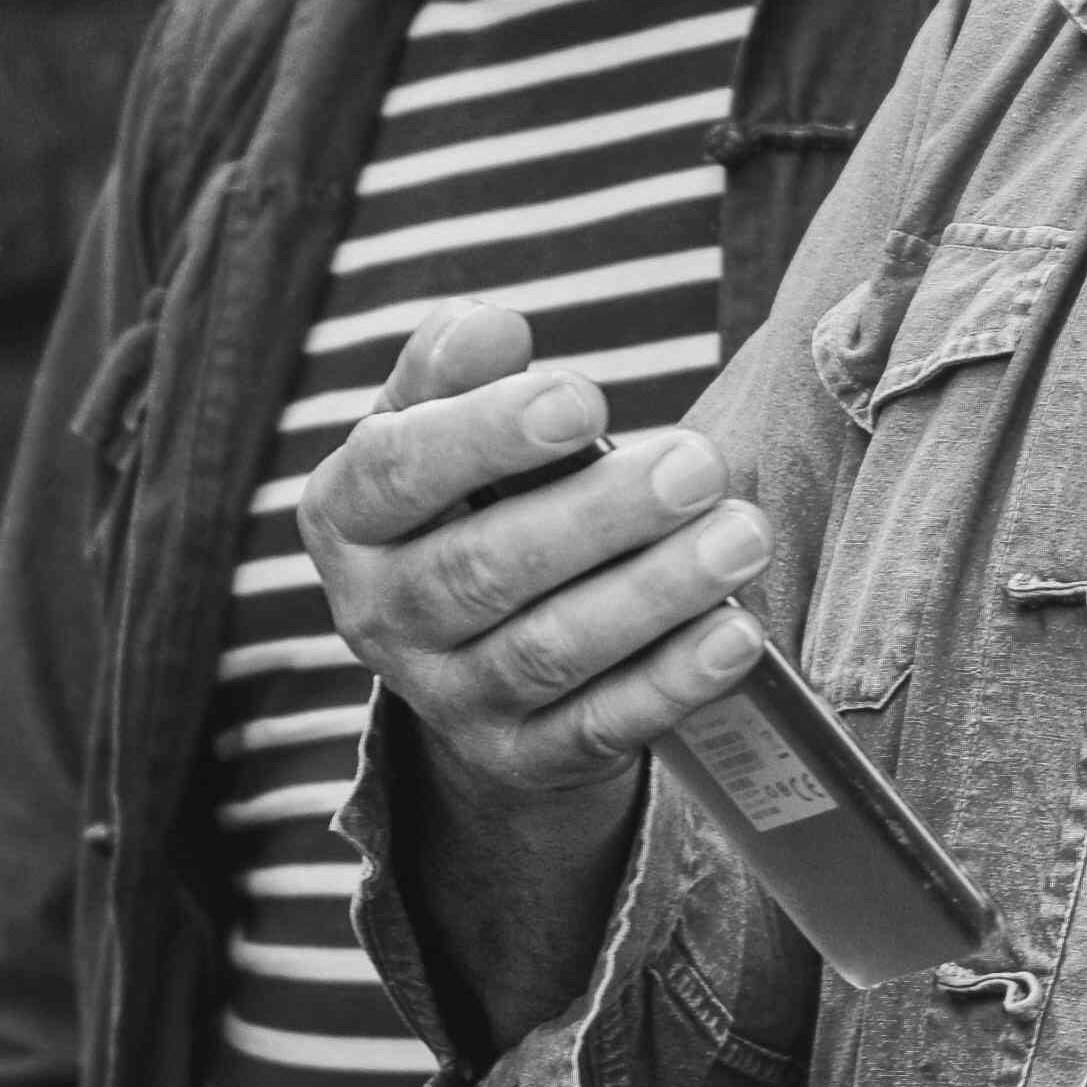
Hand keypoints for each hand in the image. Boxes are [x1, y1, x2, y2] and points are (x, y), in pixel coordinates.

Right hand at [299, 305, 775, 816]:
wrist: (468, 651)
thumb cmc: (465, 496)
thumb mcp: (435, 424)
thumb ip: (452, 366)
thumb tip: (492, 328)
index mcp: (347, 518)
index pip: (397, 473)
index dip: (487, 435)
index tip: (586, 400)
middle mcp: (380, 617)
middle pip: (484, 569)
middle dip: (599, 515)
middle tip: (698, 464)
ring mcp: (449, 699)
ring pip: (547, 653)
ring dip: (652, 594)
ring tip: (739, 535)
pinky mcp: (522, 757)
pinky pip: (597, 728)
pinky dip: (670, 685)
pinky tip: (734, 634)